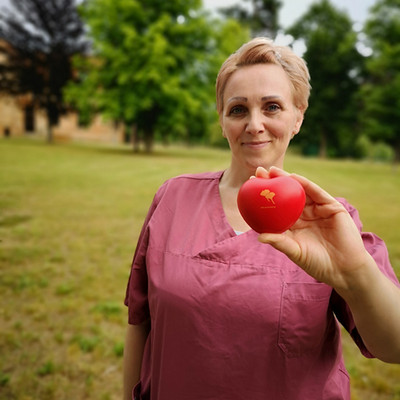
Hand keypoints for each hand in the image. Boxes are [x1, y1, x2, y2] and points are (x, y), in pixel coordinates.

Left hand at [256, 167, 373, 289]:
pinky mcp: (332, 207)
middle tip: (258, 172)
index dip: (263, 196)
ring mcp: (318, 210)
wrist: (343, 269)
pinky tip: (293, 177)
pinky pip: (317, 193)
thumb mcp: (294, 251)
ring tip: (272, 170)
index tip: (249, 187)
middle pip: (286, 195)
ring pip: (300, 191)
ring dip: (286, 178)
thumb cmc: (317, 262)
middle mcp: (305, 214)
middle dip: (272, 182)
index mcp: (293, 224)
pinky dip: (305, 184)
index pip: (276, 207)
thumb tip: (259, 236)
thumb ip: (279, 242)